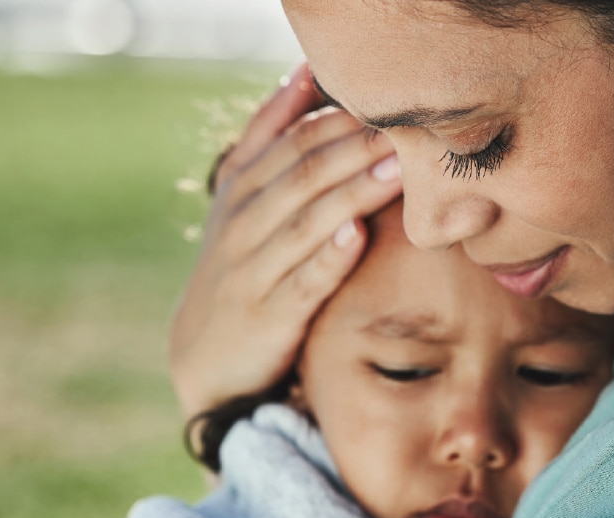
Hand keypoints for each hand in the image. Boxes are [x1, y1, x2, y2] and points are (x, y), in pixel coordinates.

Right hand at [168, 63, 401, 416]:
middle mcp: (243, 222)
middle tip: (407, 130)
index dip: (342, 119)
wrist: (206, 352)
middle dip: (357, 148)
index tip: (389, 101)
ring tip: (397, 171)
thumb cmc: (243, 260)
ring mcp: (254, 269)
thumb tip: (305, 70)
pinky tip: (356, 236)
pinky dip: (327, 260)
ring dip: (352, 194)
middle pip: (305, 174)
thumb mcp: (243, 193)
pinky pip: (302, 283)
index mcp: (242, 187)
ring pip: (306, 223)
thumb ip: (271, 133)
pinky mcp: (269, 316)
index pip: (295, 140)